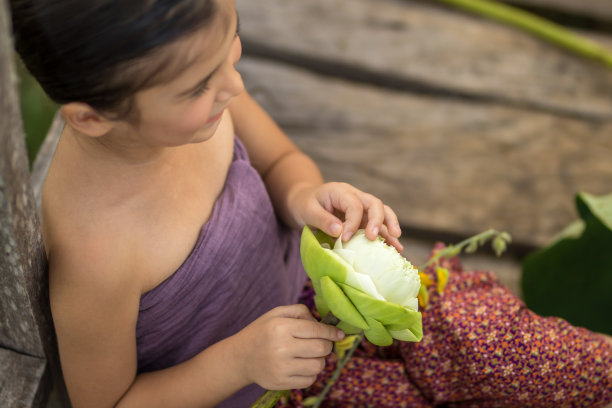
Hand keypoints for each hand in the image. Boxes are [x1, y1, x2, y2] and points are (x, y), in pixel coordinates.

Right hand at [235, 304, 342, 389]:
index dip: (332, 333)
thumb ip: (301, 311)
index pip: (317, 330)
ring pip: (318, 366)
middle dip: (326, 346)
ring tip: (309, 355)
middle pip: (322, 349)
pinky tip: (301, 366)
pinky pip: (309, 380)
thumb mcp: (277, 313)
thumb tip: (324, 324)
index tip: (339, 334)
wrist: (240, 357)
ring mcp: (281, 368)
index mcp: (281, 327)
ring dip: (319, 361)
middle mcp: (281, 348)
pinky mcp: (281, 383)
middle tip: (321, 344)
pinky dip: (310, 374)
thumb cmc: (263, 331)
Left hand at [288, 182, 402, 250]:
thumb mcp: (307, 210)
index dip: (352, 222)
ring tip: (397, 245)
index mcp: (341, 191)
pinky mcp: (362, 219)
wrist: (303, 201)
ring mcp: (361, 208)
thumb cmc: (303, 204)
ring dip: (390, 228)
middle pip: (374, 204)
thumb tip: (340, 231)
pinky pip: (378, 225)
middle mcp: (355, 196)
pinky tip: (395, 248)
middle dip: (378, 221)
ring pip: (382, 213)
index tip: (344, 239)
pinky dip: (387, 235)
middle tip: (372, 238)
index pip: (354, 205)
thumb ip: (322, 219)